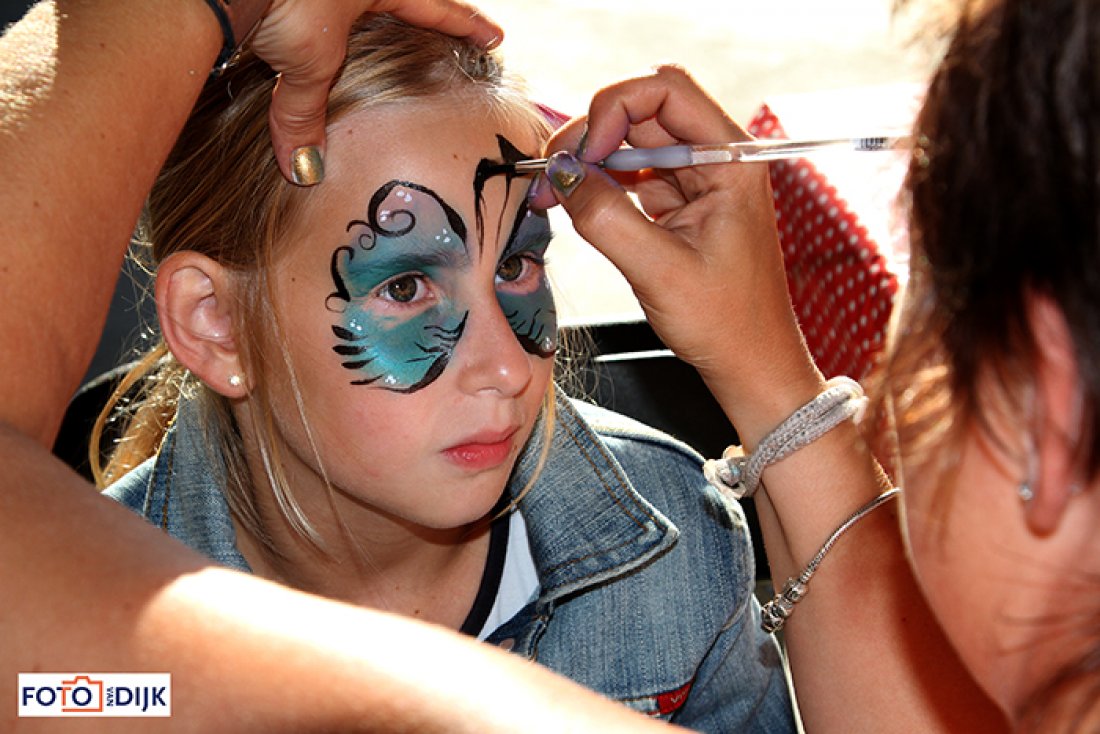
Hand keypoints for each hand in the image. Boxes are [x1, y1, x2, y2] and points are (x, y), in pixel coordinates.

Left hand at [252, 0, 501, 183]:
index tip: (494, 38)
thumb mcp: (304, 65)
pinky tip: (318, 20)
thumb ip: (304, 115)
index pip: (435, 6)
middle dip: (425, 10)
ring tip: (388, 23)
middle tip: (449, 26)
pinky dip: (325, 12)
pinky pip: (318, 1)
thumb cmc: (281, 3)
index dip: (465, 26)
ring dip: (372, 10)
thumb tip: (304, 171)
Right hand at [536, 66, 821, 432]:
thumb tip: (560, 174)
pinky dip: (600, 184)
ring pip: (631, 142)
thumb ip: (605, 217)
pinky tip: (575, 203)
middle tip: (552, 173)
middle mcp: (717, 159)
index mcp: (731, 160)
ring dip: (589, 160)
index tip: (583, 156)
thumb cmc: (726, 323)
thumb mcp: (659, 271)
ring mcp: (698, 180)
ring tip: (553, 192)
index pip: (665, 90)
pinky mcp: (681, 202)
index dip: (613, 110)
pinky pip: (633, 174)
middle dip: (590, 134)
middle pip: (642, 111)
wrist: (751, 363)